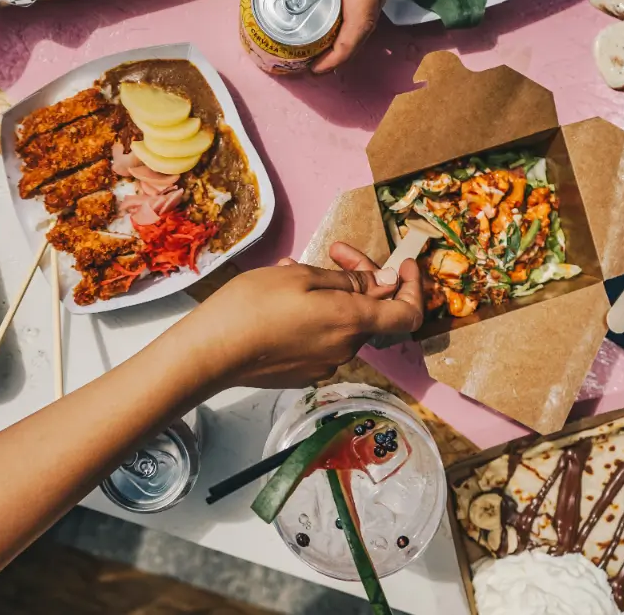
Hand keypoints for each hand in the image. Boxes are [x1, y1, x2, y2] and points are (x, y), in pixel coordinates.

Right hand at [166, 242, 422, 389]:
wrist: (210, 352)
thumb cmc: (253, 307)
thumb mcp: (302, 277)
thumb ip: (350, 281)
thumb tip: (385, 284)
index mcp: (352, 322)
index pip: (408, 314)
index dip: (414, 288)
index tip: (403, 265)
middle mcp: (345, 349)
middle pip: (371, 312)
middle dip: (359, 278)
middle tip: (334, 251)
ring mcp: (323, 365)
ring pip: (341, 321)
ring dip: (329, 293)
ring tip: (292, 270)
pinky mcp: (301, 373)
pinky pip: (320, 337)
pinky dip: (313, 314)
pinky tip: (281, 298)